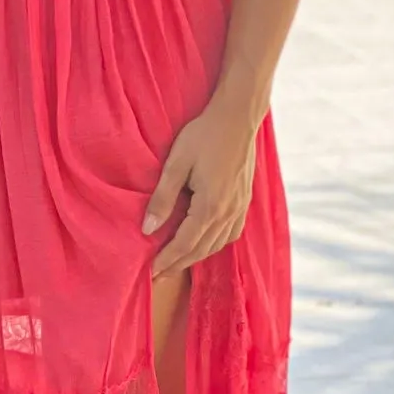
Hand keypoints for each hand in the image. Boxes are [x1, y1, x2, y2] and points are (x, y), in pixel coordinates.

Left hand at [142, 101, 257, 277]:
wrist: (237, 117)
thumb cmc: (203, 135)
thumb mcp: (176, 164)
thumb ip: (162, 198)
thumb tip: (147, 229)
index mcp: (210, 206)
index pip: (185, 244)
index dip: (167, 260)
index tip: (151, 273)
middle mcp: (229, 213)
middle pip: (202, 249)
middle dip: (179, 264)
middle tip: (159, 276)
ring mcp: (240, 207)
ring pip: (218, 244)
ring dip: (197, 257)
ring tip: (177, 263)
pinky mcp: (245, 200)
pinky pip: (231, 233)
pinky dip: (216, 244)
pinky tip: (205, 243)